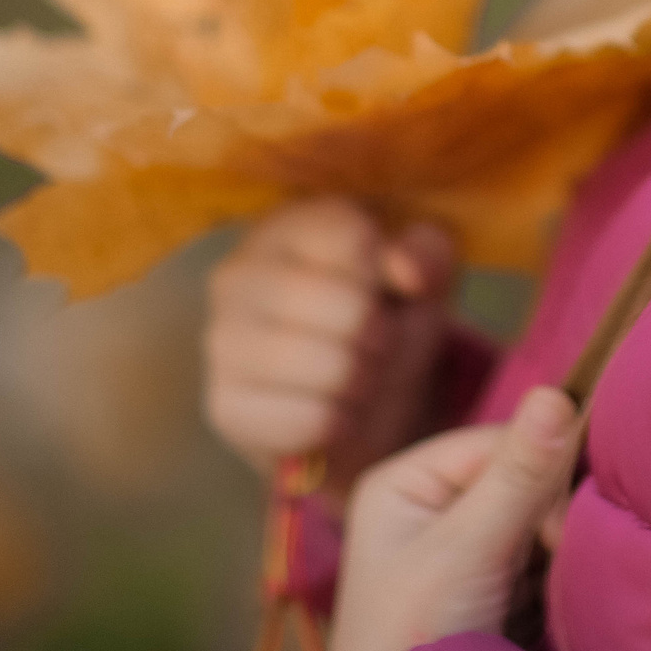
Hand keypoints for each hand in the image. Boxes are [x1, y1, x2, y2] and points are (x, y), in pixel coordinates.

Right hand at [202, 198, 457, 485]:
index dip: (390, 274)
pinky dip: (340, 423)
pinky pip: (311, 421)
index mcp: (286, 227)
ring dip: (365, 381)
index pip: (354, 239)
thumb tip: (405, 270)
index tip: (383, 289)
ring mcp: (223, 342)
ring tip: (357, 375)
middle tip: (376, 344)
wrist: (356, 396)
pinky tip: (332, 410)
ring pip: (330, 367)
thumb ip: (427, 253)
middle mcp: (239, 276)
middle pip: (348, 308)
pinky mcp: (226, 406)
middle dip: (383, 335)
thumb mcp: (422, 274)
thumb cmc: (385, 316)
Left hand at [325, 386, 582, 650]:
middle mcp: (430, 509)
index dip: (541, 469)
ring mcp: (461, 552)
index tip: (566, 518)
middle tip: (557, 557)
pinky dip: (557, 579)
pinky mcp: (491, 592)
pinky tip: (557, 600)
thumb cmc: (412, 641)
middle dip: (550, 516)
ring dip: (558, 550)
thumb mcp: (465, 552)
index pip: (497, 441)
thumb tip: (558, 392)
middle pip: (522, 480)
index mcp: (404, 484)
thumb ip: (517, 477)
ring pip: (539, 523)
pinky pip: (543, 562)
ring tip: (552, 585)